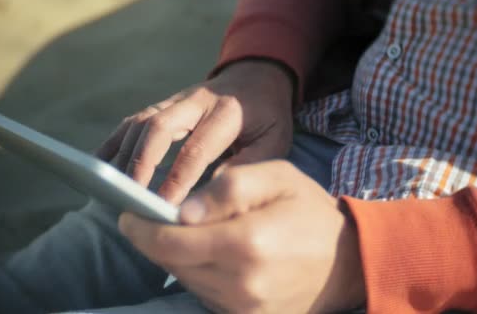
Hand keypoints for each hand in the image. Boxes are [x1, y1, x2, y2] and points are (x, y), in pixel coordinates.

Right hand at [96, 60, 293, 202]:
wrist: (257, 76)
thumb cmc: (268, 116)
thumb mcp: (274, 141)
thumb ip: (247, 166)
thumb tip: (211, 194)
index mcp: (228, 112)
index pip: (197, 148)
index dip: (178, 178)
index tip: (165, 207)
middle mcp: (197, 101)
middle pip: (159, 126)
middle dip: (142, 163)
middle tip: (132, 196)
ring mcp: (177, 99)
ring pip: (141, 121)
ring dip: (125, 154)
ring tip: (113, 187)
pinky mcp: (164, 104)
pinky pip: (133, 120)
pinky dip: (115, 141)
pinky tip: (100, 164)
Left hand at [119, 161, 365, 312]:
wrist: (348, 262)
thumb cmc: (310, 211)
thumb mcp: (278, 177)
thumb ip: (230, 187)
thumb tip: (183, 212)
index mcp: (246, 243)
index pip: (170, 242)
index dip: (141, 228)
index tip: (127, 213)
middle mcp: (240, 283)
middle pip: (170, 264)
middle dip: (154, 240)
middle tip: (149, 218)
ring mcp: (242, 308)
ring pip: (185, 280)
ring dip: (176, 256)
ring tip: (187, 232)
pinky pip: (204, 293)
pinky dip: (196, 271)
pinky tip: (210, 252)